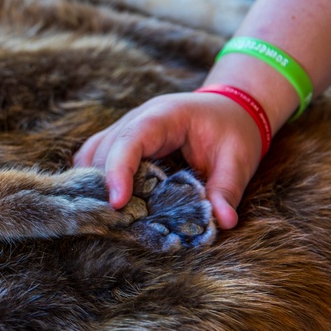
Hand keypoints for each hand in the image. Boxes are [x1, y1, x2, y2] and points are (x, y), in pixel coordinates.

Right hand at [73, 93, 263, 228]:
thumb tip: (224, 221)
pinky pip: (93, 158)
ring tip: (112, 216)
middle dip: (105, 187)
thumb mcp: (238, 160)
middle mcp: (136, 119)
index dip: (118, 171)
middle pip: (104, 152)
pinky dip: (95, 181)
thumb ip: (228, 190)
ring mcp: (124, 129)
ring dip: (96, 186)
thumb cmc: (233, 130)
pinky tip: (106, 203)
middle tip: (119, 222)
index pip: (129, 140)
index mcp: (163, 116)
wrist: (230, 108)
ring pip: (92, 156)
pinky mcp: (120, 142)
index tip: (118, 203)